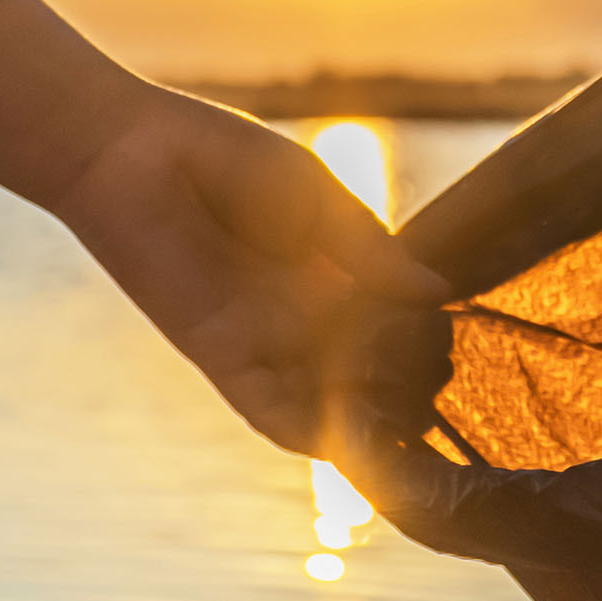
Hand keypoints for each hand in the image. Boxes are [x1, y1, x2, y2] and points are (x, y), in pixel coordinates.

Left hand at [41, 87, 447, 454]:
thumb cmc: (221, 156)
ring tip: (414, 443)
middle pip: (361, 369)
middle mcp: (297, 312)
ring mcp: (262, 337)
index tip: (470, 354)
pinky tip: (350, 448)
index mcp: (325, 268)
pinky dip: (306, 433)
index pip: (387, 318)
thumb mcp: (316, 197)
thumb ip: (367, 245)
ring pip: (321, 399)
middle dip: (402, 392)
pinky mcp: (222, 355)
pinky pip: (268, 410)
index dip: (424, 340)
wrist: (131, 152)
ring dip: (362, 423)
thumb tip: (434, 289)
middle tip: (450, 408)